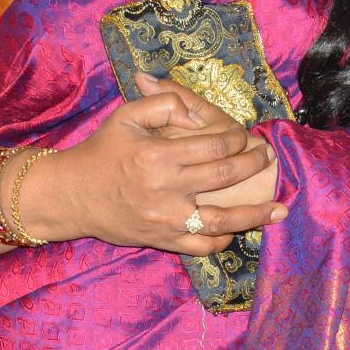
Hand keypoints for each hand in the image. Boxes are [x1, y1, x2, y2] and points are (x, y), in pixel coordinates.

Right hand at [28, 76, 282, 254]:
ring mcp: (165, 219)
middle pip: (225, 176)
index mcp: (158, 155)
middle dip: (254, 166)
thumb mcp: (125, 116)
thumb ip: (162, 102)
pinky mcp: (162, 240)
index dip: (239, 139)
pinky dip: (223, 240)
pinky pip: (201, 246)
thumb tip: (193, 107)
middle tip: (269, 158)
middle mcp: (165, 189)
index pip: (215, 145)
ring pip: (221, 221)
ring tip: (279, 209)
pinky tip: (238, 230)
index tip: (247, 136)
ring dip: (255, 215)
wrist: (71, 196)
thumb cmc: (102, 152)